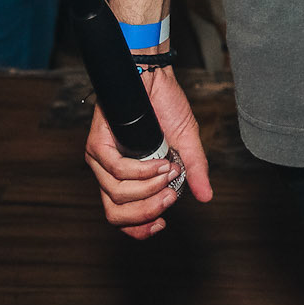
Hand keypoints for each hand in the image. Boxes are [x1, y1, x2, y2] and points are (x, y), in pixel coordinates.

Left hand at [85, 67, 212, 239]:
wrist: (155, 75)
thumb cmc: (166, 104)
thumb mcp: (186, 143)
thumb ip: (194, 171)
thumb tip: (206, 196)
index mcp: (125, 177)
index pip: (122, 217)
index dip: (138, 229)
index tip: (161, 224)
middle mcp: (107, 173)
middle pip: (115, 215)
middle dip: (146, 212)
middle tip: (170, 199)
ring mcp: (100, 160)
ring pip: (116, 196)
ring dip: (148, 189)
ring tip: (170, 172)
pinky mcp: (97, 145)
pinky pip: (117, 172)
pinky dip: (142, 172)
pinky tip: (160, 164)